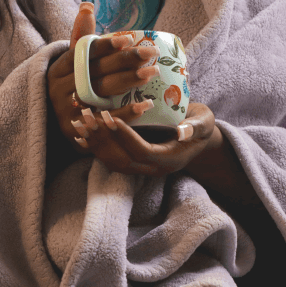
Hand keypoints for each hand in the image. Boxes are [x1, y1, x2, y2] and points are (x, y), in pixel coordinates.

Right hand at [46, 2, 161, 154]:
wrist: (51, 125)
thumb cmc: (69, 89)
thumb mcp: (71, 66)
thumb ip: (82, 39)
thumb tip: (87, 7)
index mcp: (58, 69)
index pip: (83, 54)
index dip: (105, 46)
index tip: (127, 39)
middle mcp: (59, 89)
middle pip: (95, 73)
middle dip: (124, 62)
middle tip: (150, 53)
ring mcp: (66, 111)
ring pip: (100, 94)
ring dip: (127, 82)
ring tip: (151, 73)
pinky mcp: (76, 132)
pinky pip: (104, 120)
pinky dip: (125, 113)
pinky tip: (145, 104)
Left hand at [80, 102, 217, 176]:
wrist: (196, 138)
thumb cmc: (200, 124)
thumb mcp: (204, 122)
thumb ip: (195, 126)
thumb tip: (183, 132)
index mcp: (169, 160)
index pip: (142, 152)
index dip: (126, 137)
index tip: (111, 117)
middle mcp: (153, 169)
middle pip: (123, 161)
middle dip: (104, 141)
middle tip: (90, 119)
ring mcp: (141, 169)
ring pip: (113, 163)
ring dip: (95, 144)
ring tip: (81, 123)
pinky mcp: (132, 162)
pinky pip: (110, 159)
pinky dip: (95, 147)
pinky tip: (81, 133)